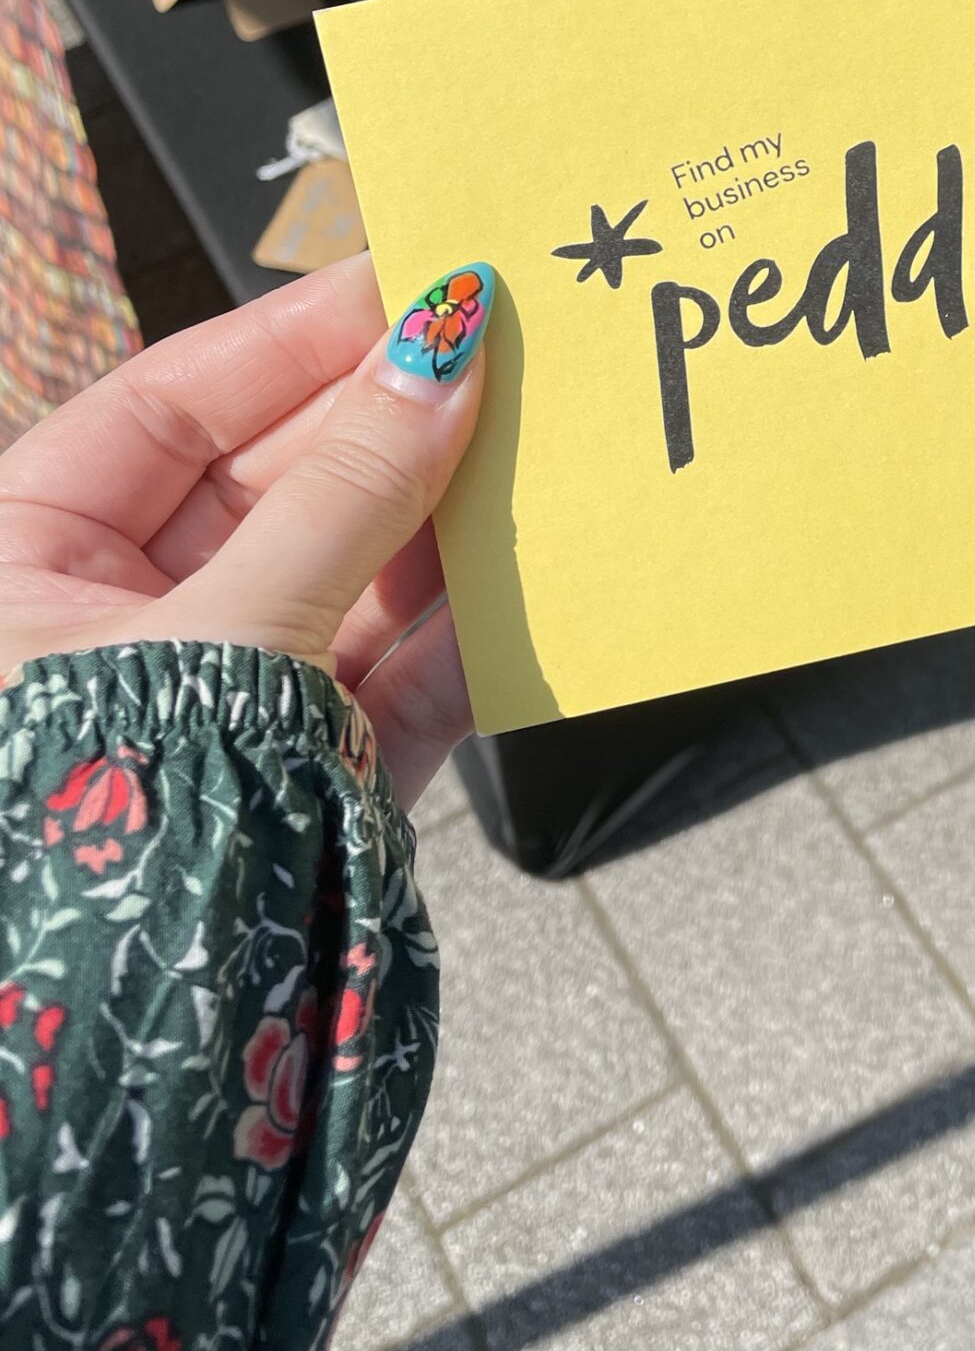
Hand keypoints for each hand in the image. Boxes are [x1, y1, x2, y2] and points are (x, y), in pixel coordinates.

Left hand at [0, 253, 491, 810]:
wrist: (108, 1078)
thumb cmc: (95, 837)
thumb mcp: (224, 633)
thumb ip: (347, 490)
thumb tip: (438, 351)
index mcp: (29, 561)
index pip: (180, 403)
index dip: (302, 333)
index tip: (415, 272)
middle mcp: (123, 622)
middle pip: (285, 480)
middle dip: (395, 422)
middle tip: (507, 350)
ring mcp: (229, 703)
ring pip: (358, 573)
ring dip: (450, 519)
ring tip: (546, 447)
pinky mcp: (318, 782)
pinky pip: (401, 677)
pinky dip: (468, 632)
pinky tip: (535, 580)